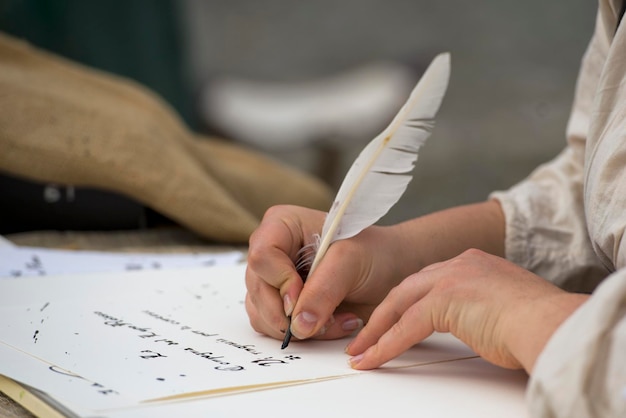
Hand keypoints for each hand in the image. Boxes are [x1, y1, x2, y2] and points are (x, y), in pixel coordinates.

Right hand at [245, 205, 407, 341]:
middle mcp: (270, 252)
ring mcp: (271, 281)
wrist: (389, 274)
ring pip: (262, 313)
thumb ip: (323, 290)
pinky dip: (304, 336)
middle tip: (326, 319)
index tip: (303, 298)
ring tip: (337, 320)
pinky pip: (274, 329)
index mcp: (281, 225)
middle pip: (258, 289)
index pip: (262, 256)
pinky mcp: (279, 306)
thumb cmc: (373, 254)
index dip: (280, 282)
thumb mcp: (351, 262)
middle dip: (291, 313)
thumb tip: (298, 325)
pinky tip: (333, 324)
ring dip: (300, 328)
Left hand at [346, 249, 588, 372]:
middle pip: (406, 290)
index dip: (406, 303)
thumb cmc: (540, 322)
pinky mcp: (444, 301)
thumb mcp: (506, 307)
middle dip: (382, 315)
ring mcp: (450, 279)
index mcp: (473, 264)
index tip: (392, 319)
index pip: (427, 282)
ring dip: (376, 331)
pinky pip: (404, 327)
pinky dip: (385, 345)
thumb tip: (480, 323)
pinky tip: (372, 359)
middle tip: (364, 335)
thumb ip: (483, 307)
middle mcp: (459, 265)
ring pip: (399, 306)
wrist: (552, 323)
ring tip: (360, 351)